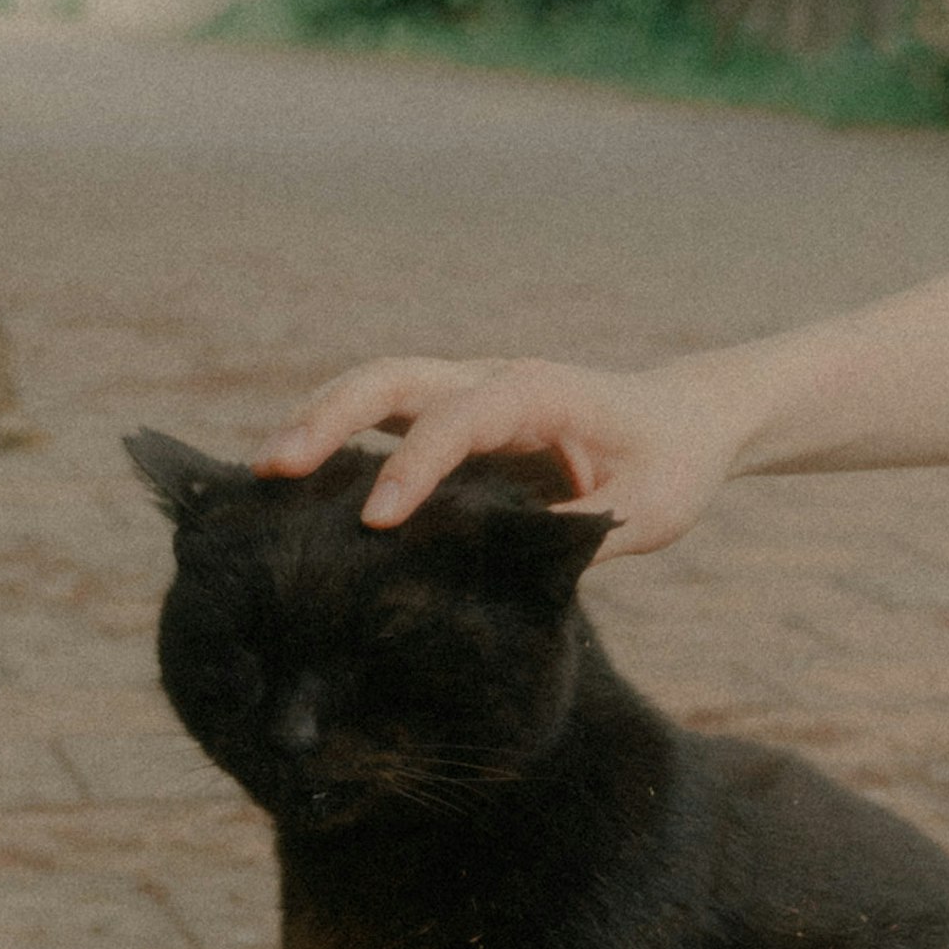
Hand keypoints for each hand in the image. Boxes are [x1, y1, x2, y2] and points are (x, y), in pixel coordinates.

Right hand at [257, 351, 749, 554]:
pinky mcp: (453, 417)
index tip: (377, 522)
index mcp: (539, 393)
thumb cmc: (670, 464)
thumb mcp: (645, 509)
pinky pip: (384, 418)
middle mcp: (491, 380)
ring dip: (318, 422)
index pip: (459, 419)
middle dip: (329, 417)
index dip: (414, 467)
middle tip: (273, 469)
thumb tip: (513, 569)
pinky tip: (298, 489)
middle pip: (392, 379)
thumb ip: (581, 532)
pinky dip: (337, 439)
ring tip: (262, 476)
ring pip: (376, 389)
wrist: (685, 419)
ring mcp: (467, 392)